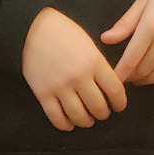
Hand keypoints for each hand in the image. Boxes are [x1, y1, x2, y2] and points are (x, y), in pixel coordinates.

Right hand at [22, 8, 126, 131]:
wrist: (33, 29)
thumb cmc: (63, 32)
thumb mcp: (88, 43)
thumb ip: (99, 64)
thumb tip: (107, 85)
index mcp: (95, 62)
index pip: (115, 90)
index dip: (120, 102)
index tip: (119, 106)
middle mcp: (79, 77)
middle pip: (98, 106)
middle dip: (103, 113)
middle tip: (102, 113)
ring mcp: (60, 87)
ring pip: (78, 115)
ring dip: (86, 121)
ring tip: (87, 120)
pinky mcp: (43, 94)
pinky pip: (56, 116)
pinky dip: (64, 124)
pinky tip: (69, 125)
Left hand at [103, 0, 153, 98]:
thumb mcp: (143, 1)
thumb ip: (125, 24)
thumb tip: (105, 40)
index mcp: (150, 26)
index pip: (130, 60)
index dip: (120, 75)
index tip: (113, 81)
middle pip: (145, 70)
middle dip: (133, 78)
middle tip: (127, 78)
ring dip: (148, 81)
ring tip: (141, 80)